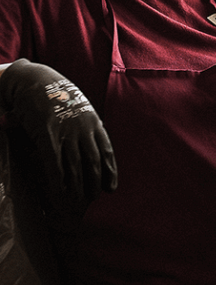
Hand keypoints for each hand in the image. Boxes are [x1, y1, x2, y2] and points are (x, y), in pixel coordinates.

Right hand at [0, 60, 117, 210]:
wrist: (35, 80)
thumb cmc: (56, 95)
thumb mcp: (79, 108)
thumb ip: (86, 126)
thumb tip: (92, 145)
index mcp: (94, 121)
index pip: (106, 151)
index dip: (109, 172)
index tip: (111, 188)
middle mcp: (84, 128)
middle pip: (93, 163)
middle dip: (93, 184)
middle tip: (91, 200)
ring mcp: (66, 132)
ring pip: (75, 167)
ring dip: (77, 188)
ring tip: (77, 204)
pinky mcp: (47, 136)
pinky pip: (54, 164)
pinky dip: (57, 182)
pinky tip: (57, 195)